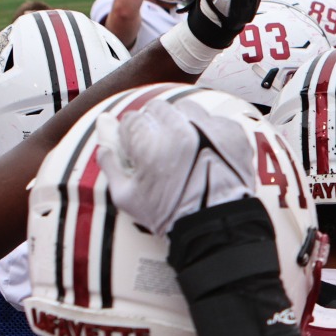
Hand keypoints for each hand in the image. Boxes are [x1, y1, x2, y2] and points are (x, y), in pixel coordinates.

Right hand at [95, 98, 258, 236]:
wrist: (215, 226)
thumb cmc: (171, 216)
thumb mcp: (127, 198)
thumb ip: (110, 168)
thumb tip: (104, 148)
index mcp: (149, 143)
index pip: (131, 120)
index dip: (130, 133)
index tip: (135, 144)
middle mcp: (179, 130)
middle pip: (157, 108)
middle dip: (152, 123)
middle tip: (156, 142)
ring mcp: (208, 128)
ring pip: (186, 108)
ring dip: (180, 121)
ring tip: (182, 144)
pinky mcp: (232, 133)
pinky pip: (214, 120)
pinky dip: (208, 131)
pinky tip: (206, 150)